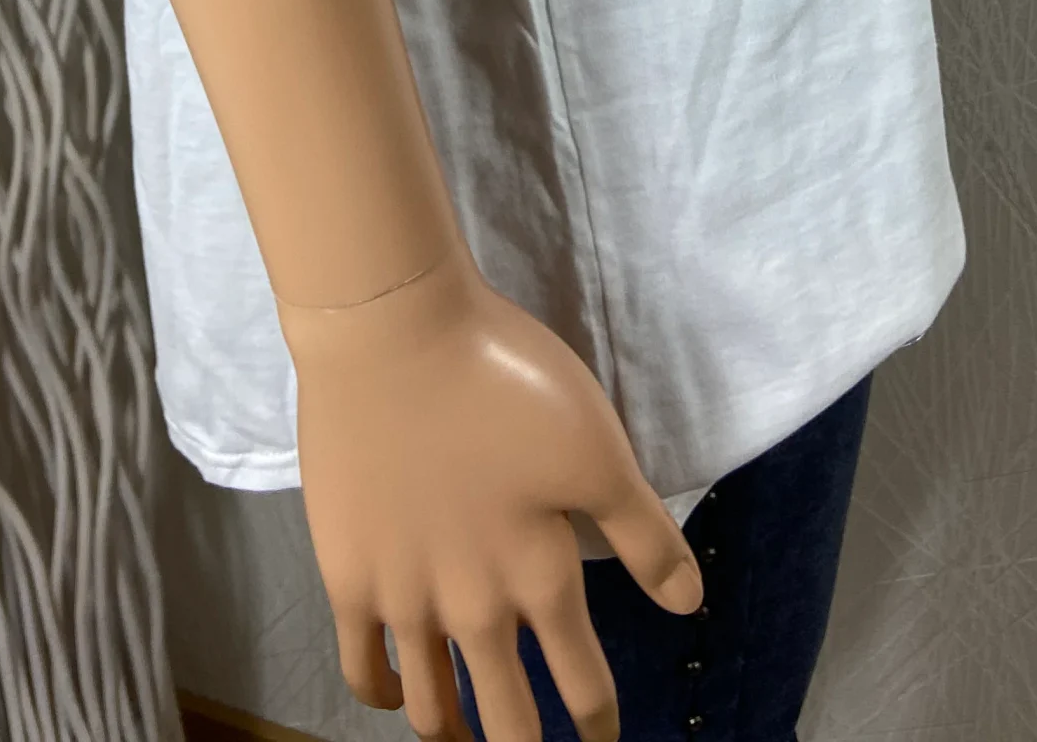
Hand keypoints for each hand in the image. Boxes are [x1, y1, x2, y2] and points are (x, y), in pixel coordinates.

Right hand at [278, 235, 702, 741]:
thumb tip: (689, 606)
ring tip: (470, 735)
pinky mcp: (346, 576)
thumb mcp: (597, 447)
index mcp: (541, 579)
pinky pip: (363, 668)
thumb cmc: (503, 380)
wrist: (392, 335)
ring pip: (432, 708)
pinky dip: (384, 695)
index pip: (583, 687)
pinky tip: (399, 693)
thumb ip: (645, 534)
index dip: (600, 724)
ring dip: (457, 733)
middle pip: (508, 722)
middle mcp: (473, 610)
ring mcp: (404, 600)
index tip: (607, 740)